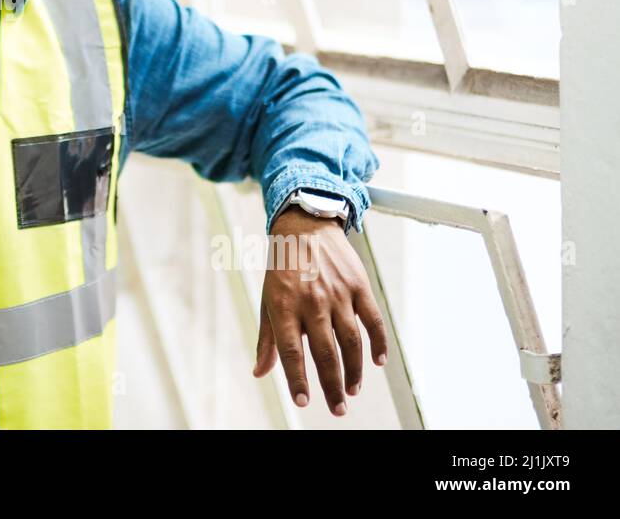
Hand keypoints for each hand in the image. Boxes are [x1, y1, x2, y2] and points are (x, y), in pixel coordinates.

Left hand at [253, 206, 388, 415]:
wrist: (304, 228)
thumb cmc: (282, 270)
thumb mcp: (268, 300)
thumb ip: (267, 339)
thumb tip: (259, 372)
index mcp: (284, 306)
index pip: (292, 351)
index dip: (297, 379)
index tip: (303, 401)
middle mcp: (312, 302)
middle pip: (325, 353)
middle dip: (332, 386)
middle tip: (338, 408)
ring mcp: (338, 294)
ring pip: (351, 342)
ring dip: (354, 370)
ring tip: (352, 390)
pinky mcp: (358, 286)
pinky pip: (373, 320)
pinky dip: (378, 343)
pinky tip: (378, 362)